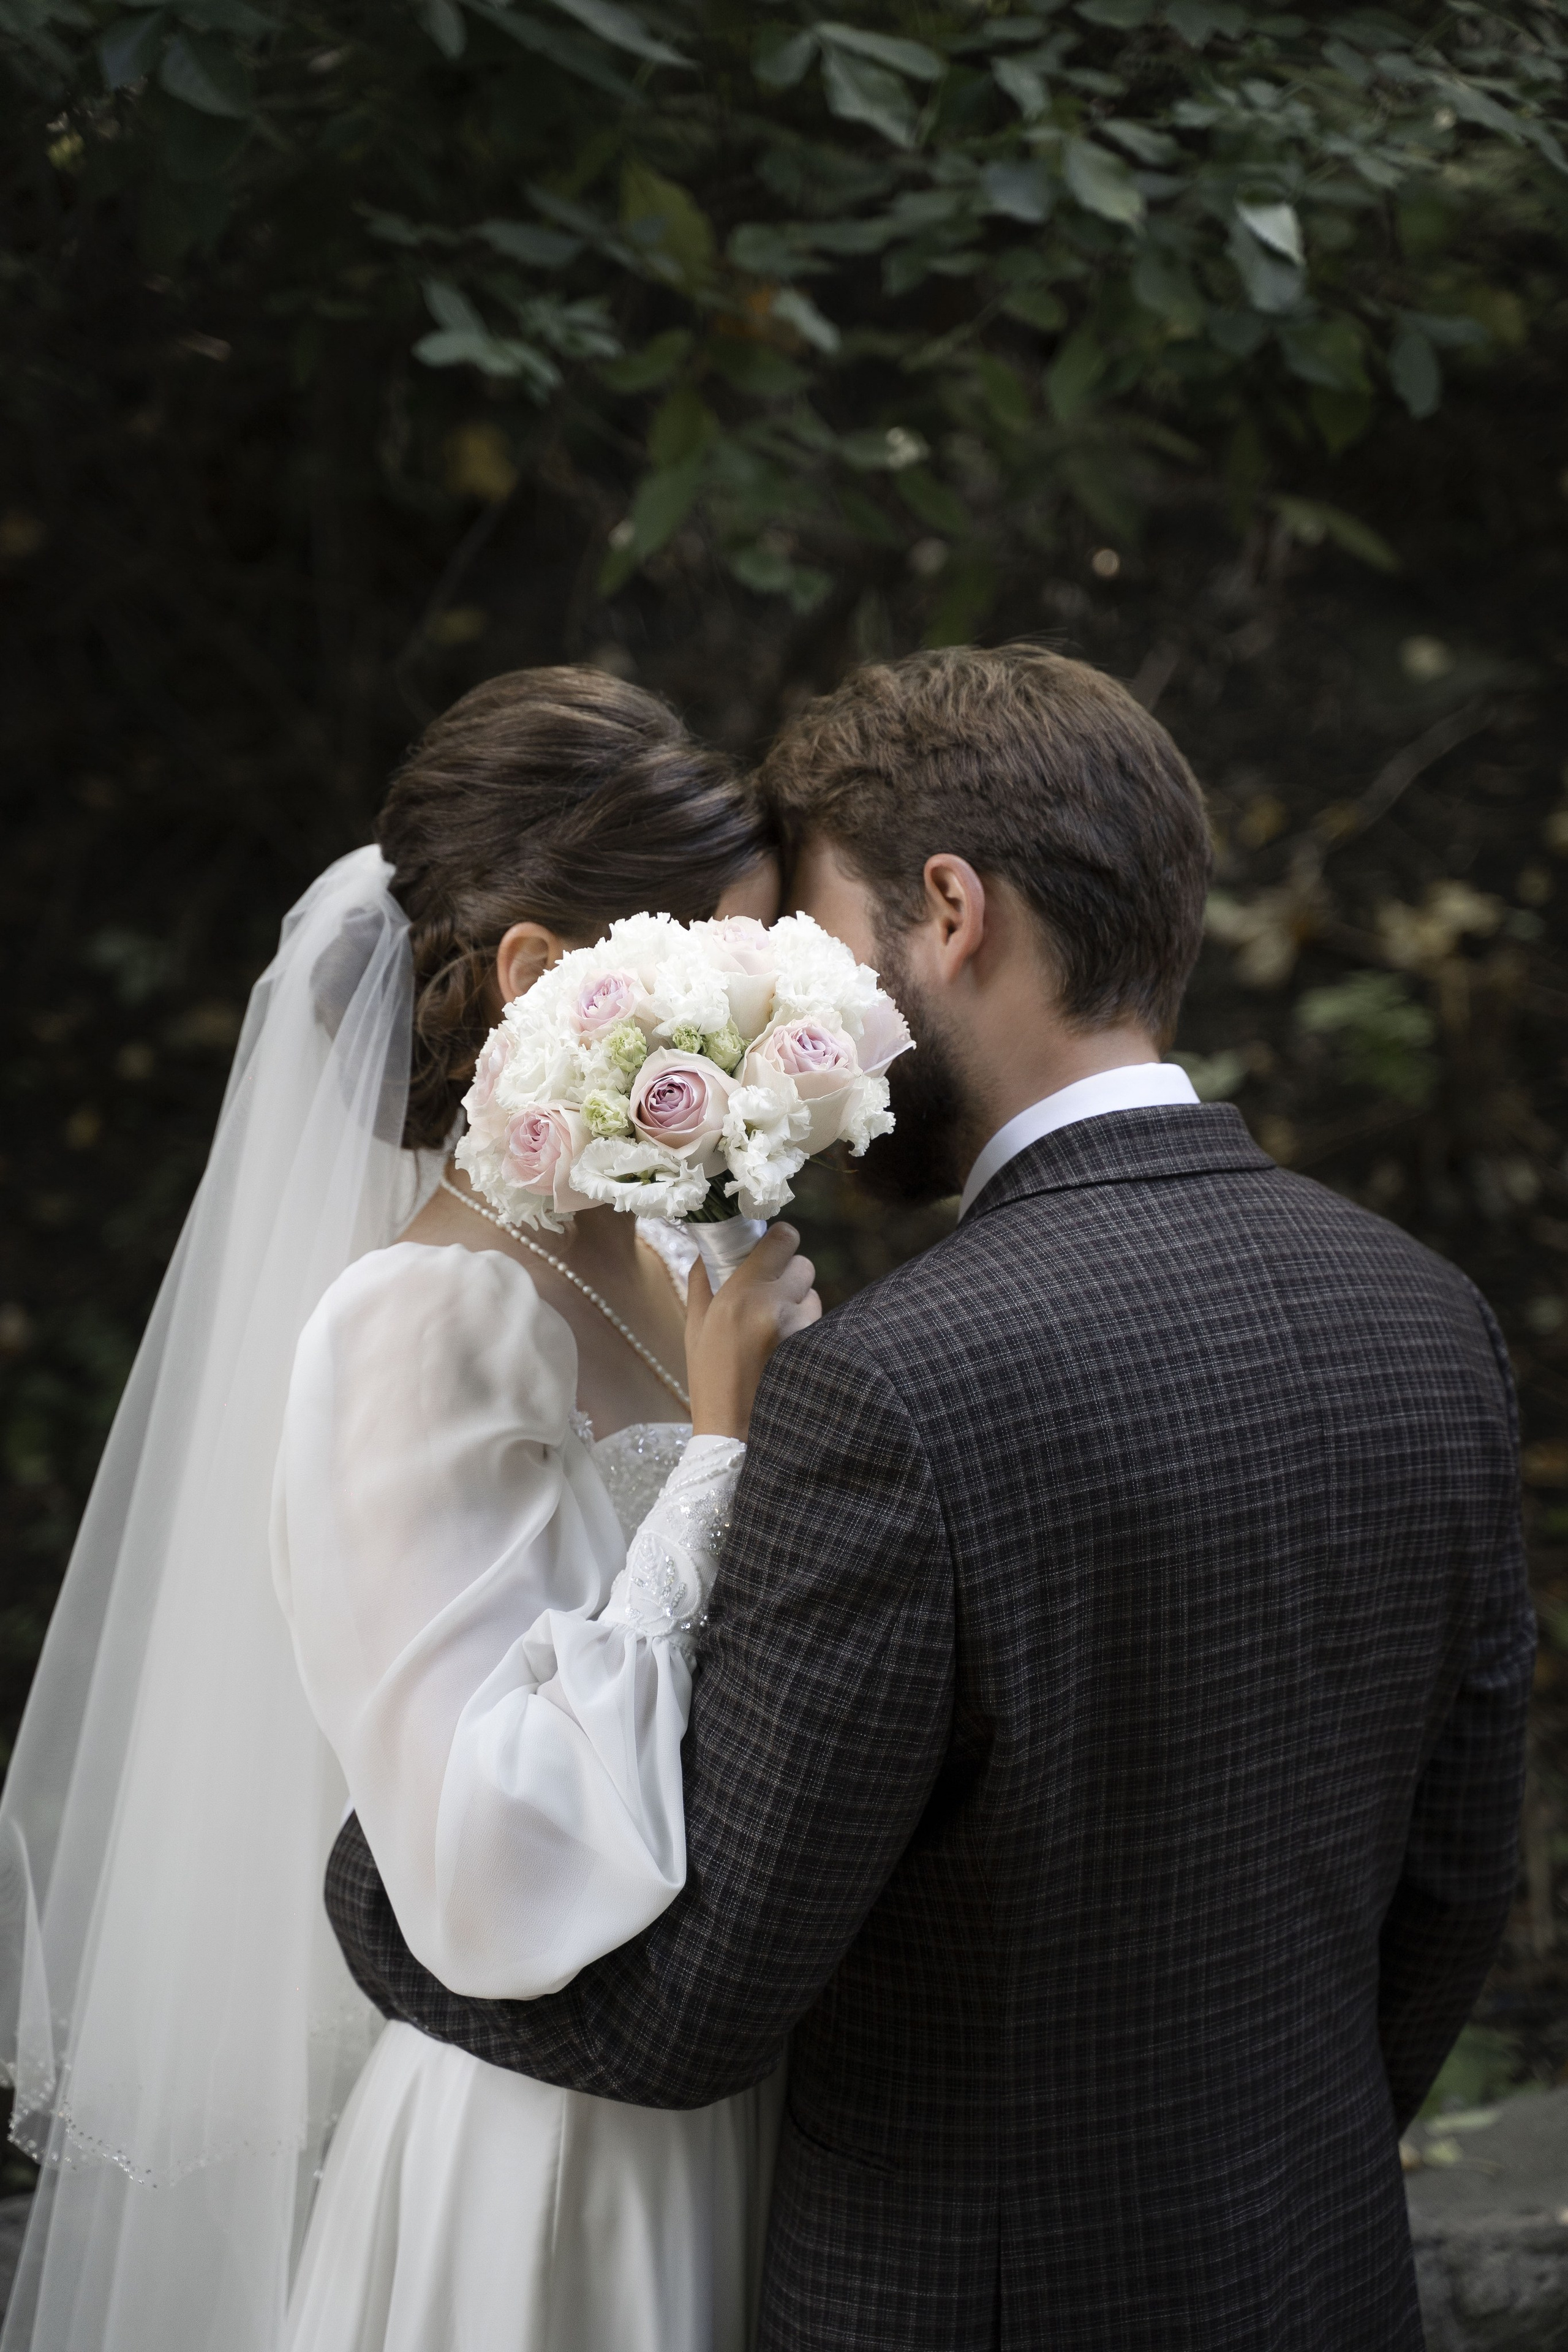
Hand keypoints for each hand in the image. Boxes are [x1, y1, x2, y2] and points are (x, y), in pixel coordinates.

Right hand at [686, 1223, 820, 1438]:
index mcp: (737, 1294)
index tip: (776, 1248)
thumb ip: (702, 1283)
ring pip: (815, 1296)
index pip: (783, 1239)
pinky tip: (789, 1353)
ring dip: (802, 1306)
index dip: (782, 1240)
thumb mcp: (694, 1330)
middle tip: (774, 1294)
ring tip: (778, 1332)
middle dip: (791, 1276)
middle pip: (804, 1265)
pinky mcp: (817, 1350)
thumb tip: (706, 1250)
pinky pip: (820, 1325)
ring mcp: (798, 1329)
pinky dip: (808, 1332)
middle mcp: (771, 1305)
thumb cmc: (710, 1381)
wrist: (735, 1435)